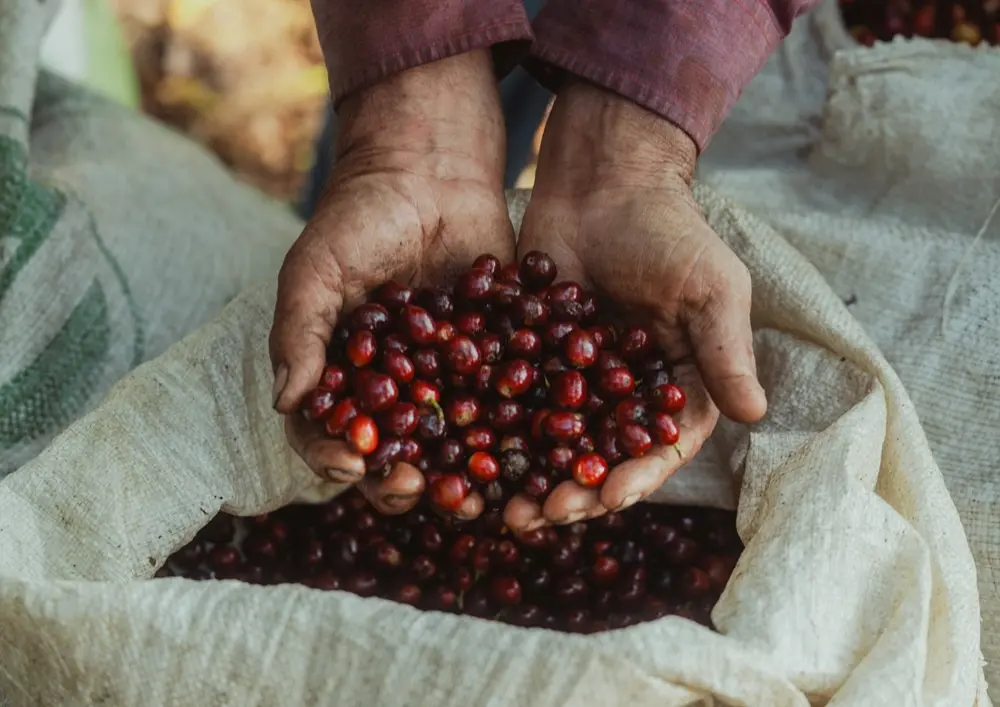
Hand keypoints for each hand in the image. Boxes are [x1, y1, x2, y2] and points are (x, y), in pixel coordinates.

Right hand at [270, 51, 513, 517]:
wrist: (431, 171)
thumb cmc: (358, 218)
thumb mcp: (317, 270)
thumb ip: (299, 332)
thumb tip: (284, 401)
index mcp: (340, 375)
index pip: (326, 432)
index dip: (332, 455)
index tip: (351, 464)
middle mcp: (391, 387)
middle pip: (389, 451)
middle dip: (399, 477)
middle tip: (414, 485)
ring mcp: (443, 377)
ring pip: (447, 442)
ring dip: (456, 471)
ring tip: (471, 493)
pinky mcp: (492, 360)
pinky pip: (498, 404)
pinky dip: (508, 430)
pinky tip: (520, 450)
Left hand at [505, 82, 766, 530]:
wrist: (603, 181)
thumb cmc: (670, 231)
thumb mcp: (711, 288)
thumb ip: (725, 350)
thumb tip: (756, 415)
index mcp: (676, 386)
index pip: (660, 447)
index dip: (637, 477)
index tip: (609, 498)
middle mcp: (625, 395)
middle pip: (601, 458)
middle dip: (575, 492)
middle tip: (542, 516)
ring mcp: (575, 381)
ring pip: (553, 444)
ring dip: (531, 478)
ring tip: (503, 509)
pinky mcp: (531, 360)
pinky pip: (513, 405)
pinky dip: (495, 435)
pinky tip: (470, 459)